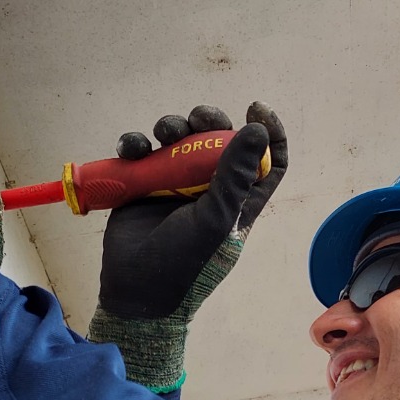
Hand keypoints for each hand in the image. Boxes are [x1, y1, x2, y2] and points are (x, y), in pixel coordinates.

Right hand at [88, 103, 288, 390]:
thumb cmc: (186, 263)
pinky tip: (132, 149)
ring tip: (162, 131)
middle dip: (209, 121)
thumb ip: (236, 175)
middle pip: (217, 140)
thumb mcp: (217, 219)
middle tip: (197, 119)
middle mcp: (208, 188)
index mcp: (238, 200)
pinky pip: (141, 154)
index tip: (256, 109)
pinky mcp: (141, 185)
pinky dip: (135, 144)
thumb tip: (258, 130)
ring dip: (171, 126)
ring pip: (177, 140)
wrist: (136, 290)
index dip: (268, 134)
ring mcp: (173, 185)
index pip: (265, 162)